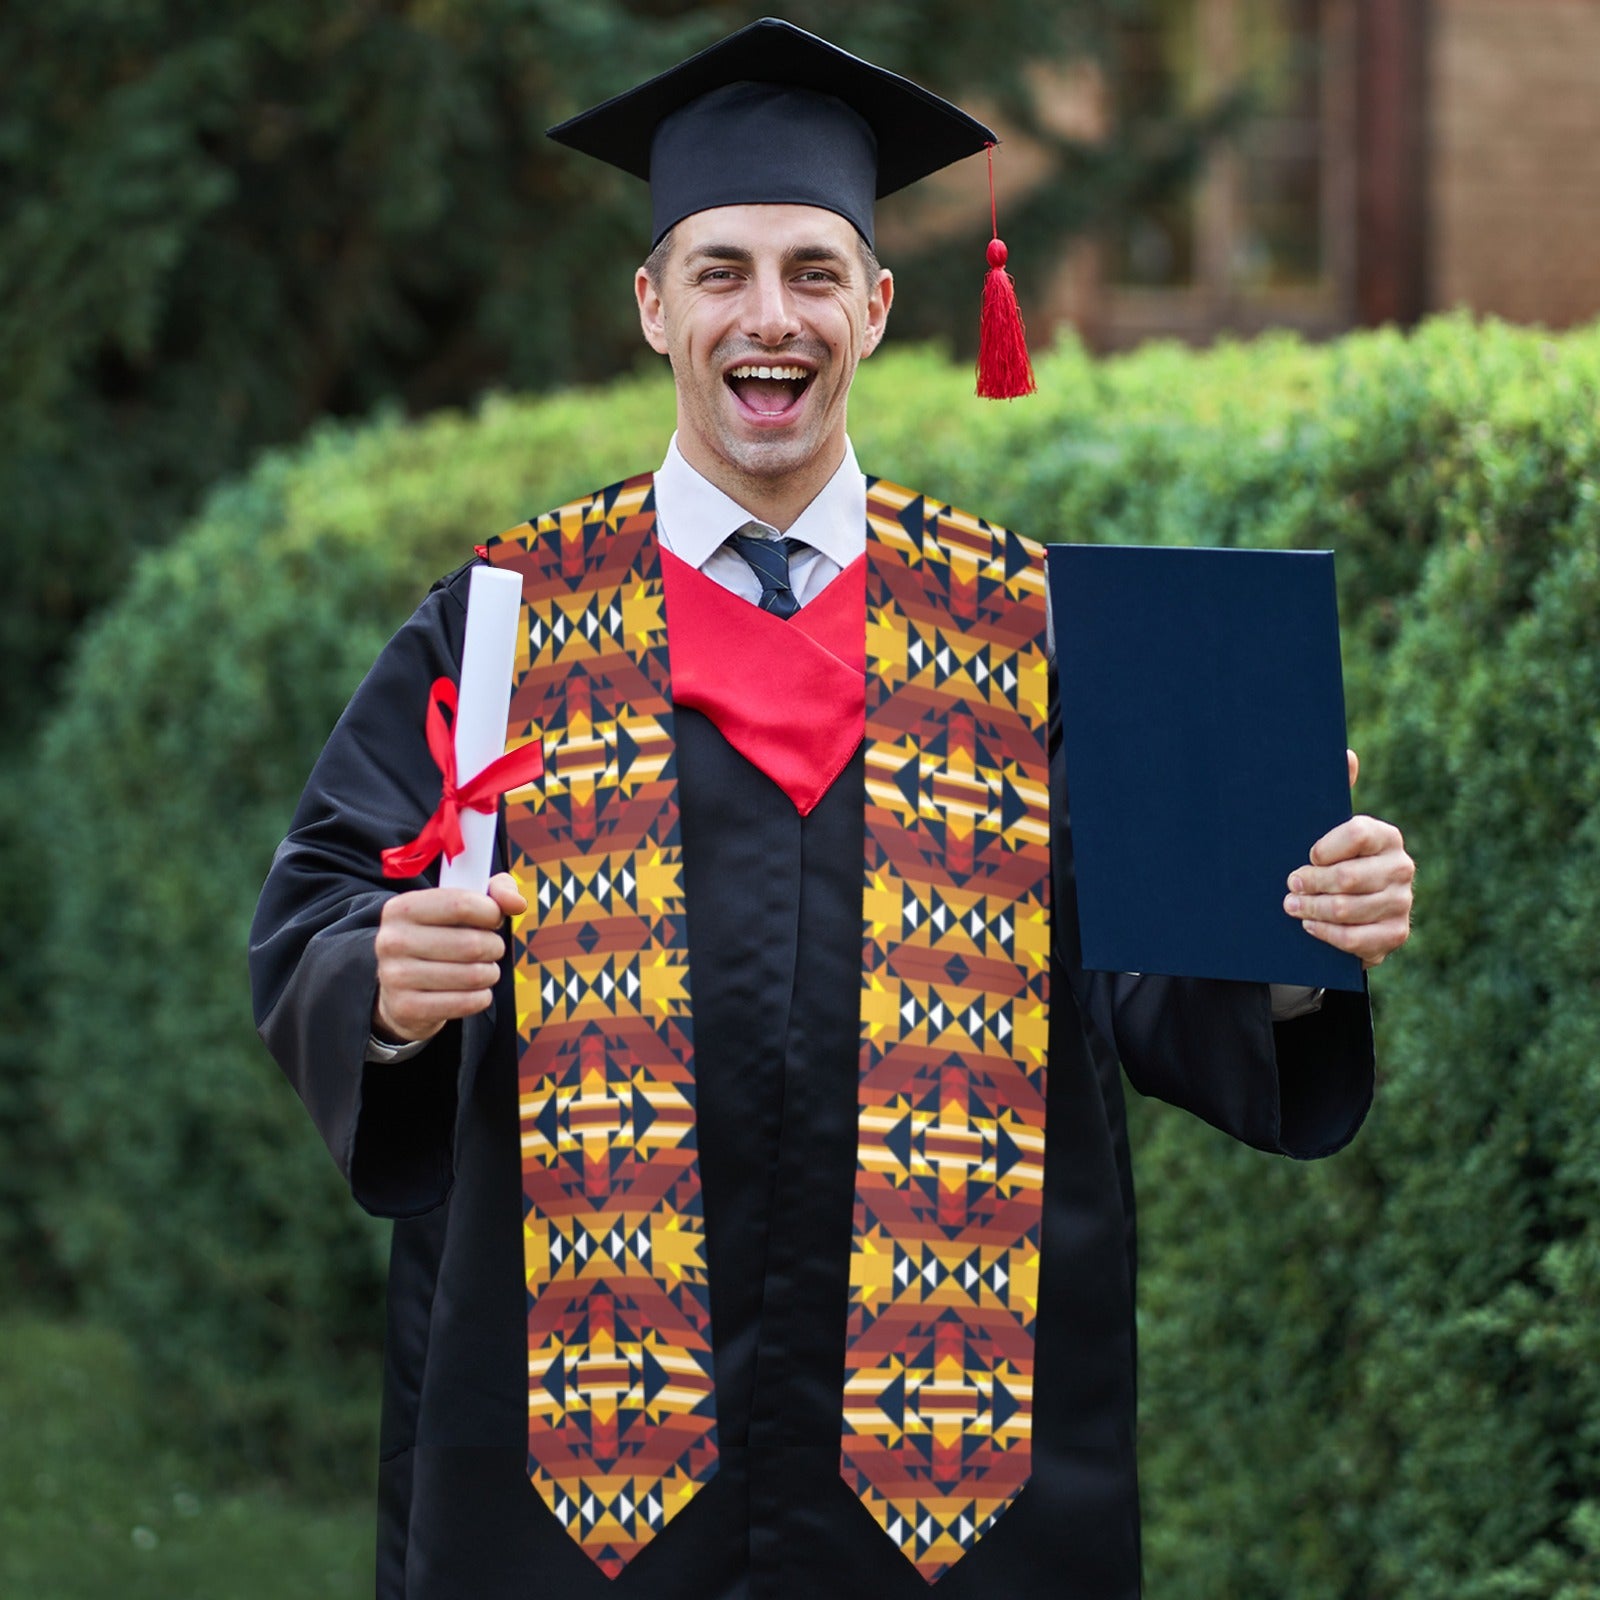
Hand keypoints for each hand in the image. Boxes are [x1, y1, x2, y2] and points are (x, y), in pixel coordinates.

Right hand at [372, 871, 527, 1043]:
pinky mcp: (406, 1008)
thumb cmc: (440, 937)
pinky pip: (466, 1003)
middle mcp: (392, 940)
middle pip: (472, 944)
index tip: (494, 919)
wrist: (401, 988)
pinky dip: (481, 997)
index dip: (491, 912)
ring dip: (490, 973)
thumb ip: (495, 892)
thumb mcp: (461, 905)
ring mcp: (395, 977)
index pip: (461, 904)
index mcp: (402, 908)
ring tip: (483, 970)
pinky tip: (474, 991)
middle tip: (491, 949)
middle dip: (494, 947)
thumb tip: (517, 903)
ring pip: (473, 975)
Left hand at [1283, 750, 1413, 967]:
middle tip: (1289, 885)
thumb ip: (1336, 792)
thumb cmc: (1332, 860)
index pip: (1356, 833)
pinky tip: (1310, 926)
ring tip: (1291, 906)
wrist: (1350, 909)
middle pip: (1348, 877)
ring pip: (1348, 909)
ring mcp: (1402, 903)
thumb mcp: (1329, 828)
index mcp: (1386, 836)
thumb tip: (1347, 754)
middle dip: (1310, 883)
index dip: (1325, 847)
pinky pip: (1356, 939)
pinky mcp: (1395, 934)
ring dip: (1312, 909)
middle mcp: (1401, 867)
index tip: (1306, 855)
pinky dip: (1327, 934)